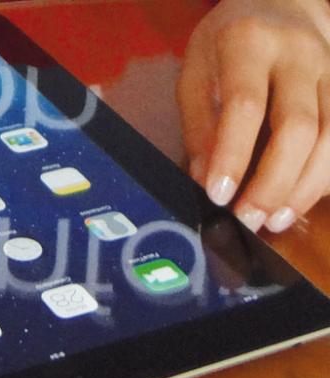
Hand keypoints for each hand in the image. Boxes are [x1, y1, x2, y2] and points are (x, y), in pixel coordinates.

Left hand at [178, 0, 329, 231]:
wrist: (283, 3)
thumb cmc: (228, 43)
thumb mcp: (195, 70)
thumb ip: (198, 121)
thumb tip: (203, 177)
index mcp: (249, 43)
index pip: (245, 105)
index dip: (233, 155)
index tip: (218, 194)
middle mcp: (299, 54)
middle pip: (298, 126)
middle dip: (274, 181)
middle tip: (249, 218)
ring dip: (304, 187)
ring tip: (275, 220)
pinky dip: (325, 176)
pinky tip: (300, 199)